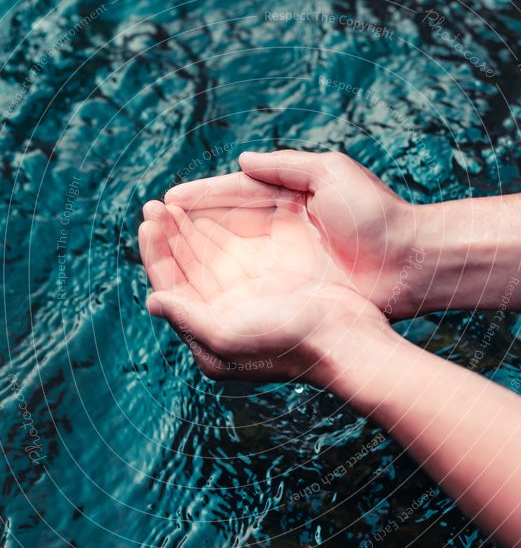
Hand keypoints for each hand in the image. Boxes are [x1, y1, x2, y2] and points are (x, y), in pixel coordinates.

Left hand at [138, 193, 388, 383]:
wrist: (345, 339)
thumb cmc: (289, 342)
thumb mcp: (229, 336)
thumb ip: (188, 318)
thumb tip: (151, 302)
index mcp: (207, 332)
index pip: (169, 287)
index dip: (155, 254)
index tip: (148, 222)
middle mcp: (221, 316)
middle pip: (184, 270)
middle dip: (168, 237)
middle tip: (153, 206)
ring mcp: (245, 298)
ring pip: (206, 259)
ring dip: (188, 232)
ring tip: (171, 205)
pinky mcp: (267, 283)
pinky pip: (232, 253)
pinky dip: (217, 233)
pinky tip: (208, 215)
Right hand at [165, 150, 417, 316]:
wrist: (412, 263)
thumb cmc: (376, 215)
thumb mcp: (332, 174)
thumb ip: (285, 167)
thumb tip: (242, 161)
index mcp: (290, 196)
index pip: (234, 193)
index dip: (201, 196)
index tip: (167, 200)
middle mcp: (281, 228)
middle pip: (224, 224)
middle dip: (188, 224)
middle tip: (152, 223)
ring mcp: (285, 259)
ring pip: (229, 254)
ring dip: (196, 251)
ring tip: (161, 249)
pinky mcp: (291, 287)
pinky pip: (246, 282)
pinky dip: (218, 280)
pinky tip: (192, 282)